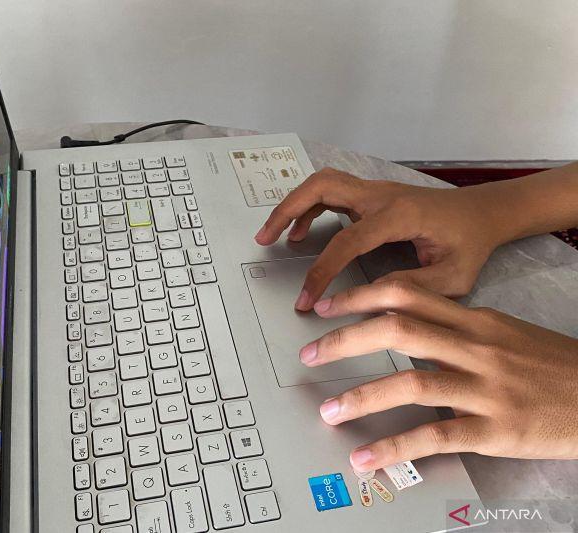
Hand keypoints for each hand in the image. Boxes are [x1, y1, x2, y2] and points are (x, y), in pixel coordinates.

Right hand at [254, 168, 509, 310]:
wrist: (483, 214)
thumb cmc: (470, 245)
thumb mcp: (451, 278)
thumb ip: (410, 288)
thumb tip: (365, 301)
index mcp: (398, 216)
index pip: (346, 241)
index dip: (321, 272)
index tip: (306, 300)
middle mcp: (380, 195)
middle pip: (321, 187)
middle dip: (286, 210)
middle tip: (264, 238)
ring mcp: (374, 191)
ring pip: (322, 183)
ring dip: (292, 205)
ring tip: (273, 235)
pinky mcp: (371, 196)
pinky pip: (331, 193)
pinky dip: (309, 208)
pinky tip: (302, 233)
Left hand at [300, 280, 577, 470]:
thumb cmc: (553, 366)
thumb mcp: (505, 333)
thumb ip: (457, 327)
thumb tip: (410, 322)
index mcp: (476, 321)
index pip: (407, 294)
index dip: (360, 297)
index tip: (327, 306)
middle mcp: (476, 348)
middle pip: (398, 330)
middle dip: (345, 340)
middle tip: (310, 353)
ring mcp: (485, 389)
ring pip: (411, 382)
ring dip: (362, 397)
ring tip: (329, 410)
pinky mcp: (494, 429)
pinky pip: (434, 436)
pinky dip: (394, 447)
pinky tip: (367, 457)